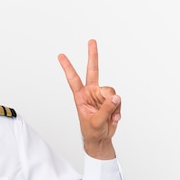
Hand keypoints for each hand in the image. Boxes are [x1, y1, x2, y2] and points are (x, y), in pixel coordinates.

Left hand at [58, 39, 120, 159]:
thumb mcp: (95, 121)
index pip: (73, 79)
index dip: (67, 67)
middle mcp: (91, 92)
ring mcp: (102, 95)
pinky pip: (118, 100)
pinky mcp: (112, 100)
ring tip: (110, 116)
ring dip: (113, 105)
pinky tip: (114, 118)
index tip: (60, 55)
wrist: (100, 138)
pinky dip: (118, 110)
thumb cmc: (91, 130)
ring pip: (111, 91)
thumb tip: (116, 96)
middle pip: (93, 70)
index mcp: (80, 96)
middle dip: (92, 55)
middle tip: (91, 41)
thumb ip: (105, 108)